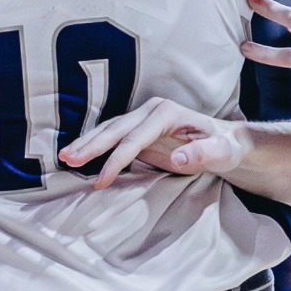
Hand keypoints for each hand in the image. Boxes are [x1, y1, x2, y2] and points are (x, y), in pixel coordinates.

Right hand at [58, 97, 246, 188]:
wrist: (225, 141)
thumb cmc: (224, 147)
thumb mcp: (221, 152)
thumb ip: (202, 154)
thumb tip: (177, 157)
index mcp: (167, 113)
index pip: (135, 138)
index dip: (116, 159)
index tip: (101, 180)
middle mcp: (151, 111)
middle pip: (115, 129)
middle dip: (91, 145)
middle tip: (68, 160)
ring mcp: (143, 118)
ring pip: (109, 130)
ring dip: (87, 144)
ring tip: (65, 157)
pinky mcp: (139, 130)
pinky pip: (113, 137)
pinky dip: (95, 145)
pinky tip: (79, 154)